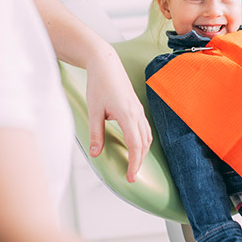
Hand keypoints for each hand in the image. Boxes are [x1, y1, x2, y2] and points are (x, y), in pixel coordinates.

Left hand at [85, 48, 152, 182]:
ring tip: (133, 164)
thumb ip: (96, 133)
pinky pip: (145, 128)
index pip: (135, 145)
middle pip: (144, 143)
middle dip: (139, 161)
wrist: (105, 64)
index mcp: (127, 114)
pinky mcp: (137, 108)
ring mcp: (138, 110)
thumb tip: (96, 153)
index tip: (130, 177)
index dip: (134, 163)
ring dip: (142, 152)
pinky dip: (143, 141)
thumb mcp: (94, 111)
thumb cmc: (99, 84)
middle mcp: (136, 113)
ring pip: (147, 136)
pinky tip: (136, 146)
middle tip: (131, 176)